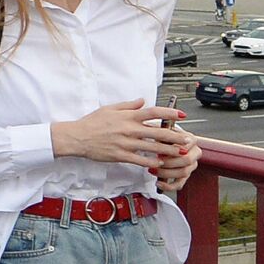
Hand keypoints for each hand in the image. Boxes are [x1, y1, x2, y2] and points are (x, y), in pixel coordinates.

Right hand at [50, 100, 189, 169]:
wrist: (76, 137)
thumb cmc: (91, 122)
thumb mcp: (109, 108)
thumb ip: (128, 105)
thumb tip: (142, 101)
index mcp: (128, 116)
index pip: (153, 112)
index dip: (169, 113)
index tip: (181, 116)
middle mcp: (129, 129)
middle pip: (158, 132)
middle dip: (175, 136)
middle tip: (187, 139)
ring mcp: (125, 143)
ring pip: (152, 148)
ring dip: (168, 151)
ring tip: (179, 153)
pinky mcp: (120, 155)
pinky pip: (140, 160)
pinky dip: (151, 161)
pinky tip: (160, 163)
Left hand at [153, 136, 199, 193]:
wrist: (164, 144)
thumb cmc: (163, 137)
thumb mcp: (162, 131)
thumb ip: (163, 131)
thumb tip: (159, 132)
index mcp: (191, 140)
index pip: (186, 147)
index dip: (173, 151)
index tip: (159, 152)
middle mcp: (194, 153)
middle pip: (186, 161)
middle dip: (169, 163)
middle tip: (155, 162)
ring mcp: (191, 165)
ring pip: (183, 173)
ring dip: (166, 173)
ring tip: (152, 170)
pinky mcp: (185, 176)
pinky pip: (179, 184)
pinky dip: (168, 186)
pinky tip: (158, 183)